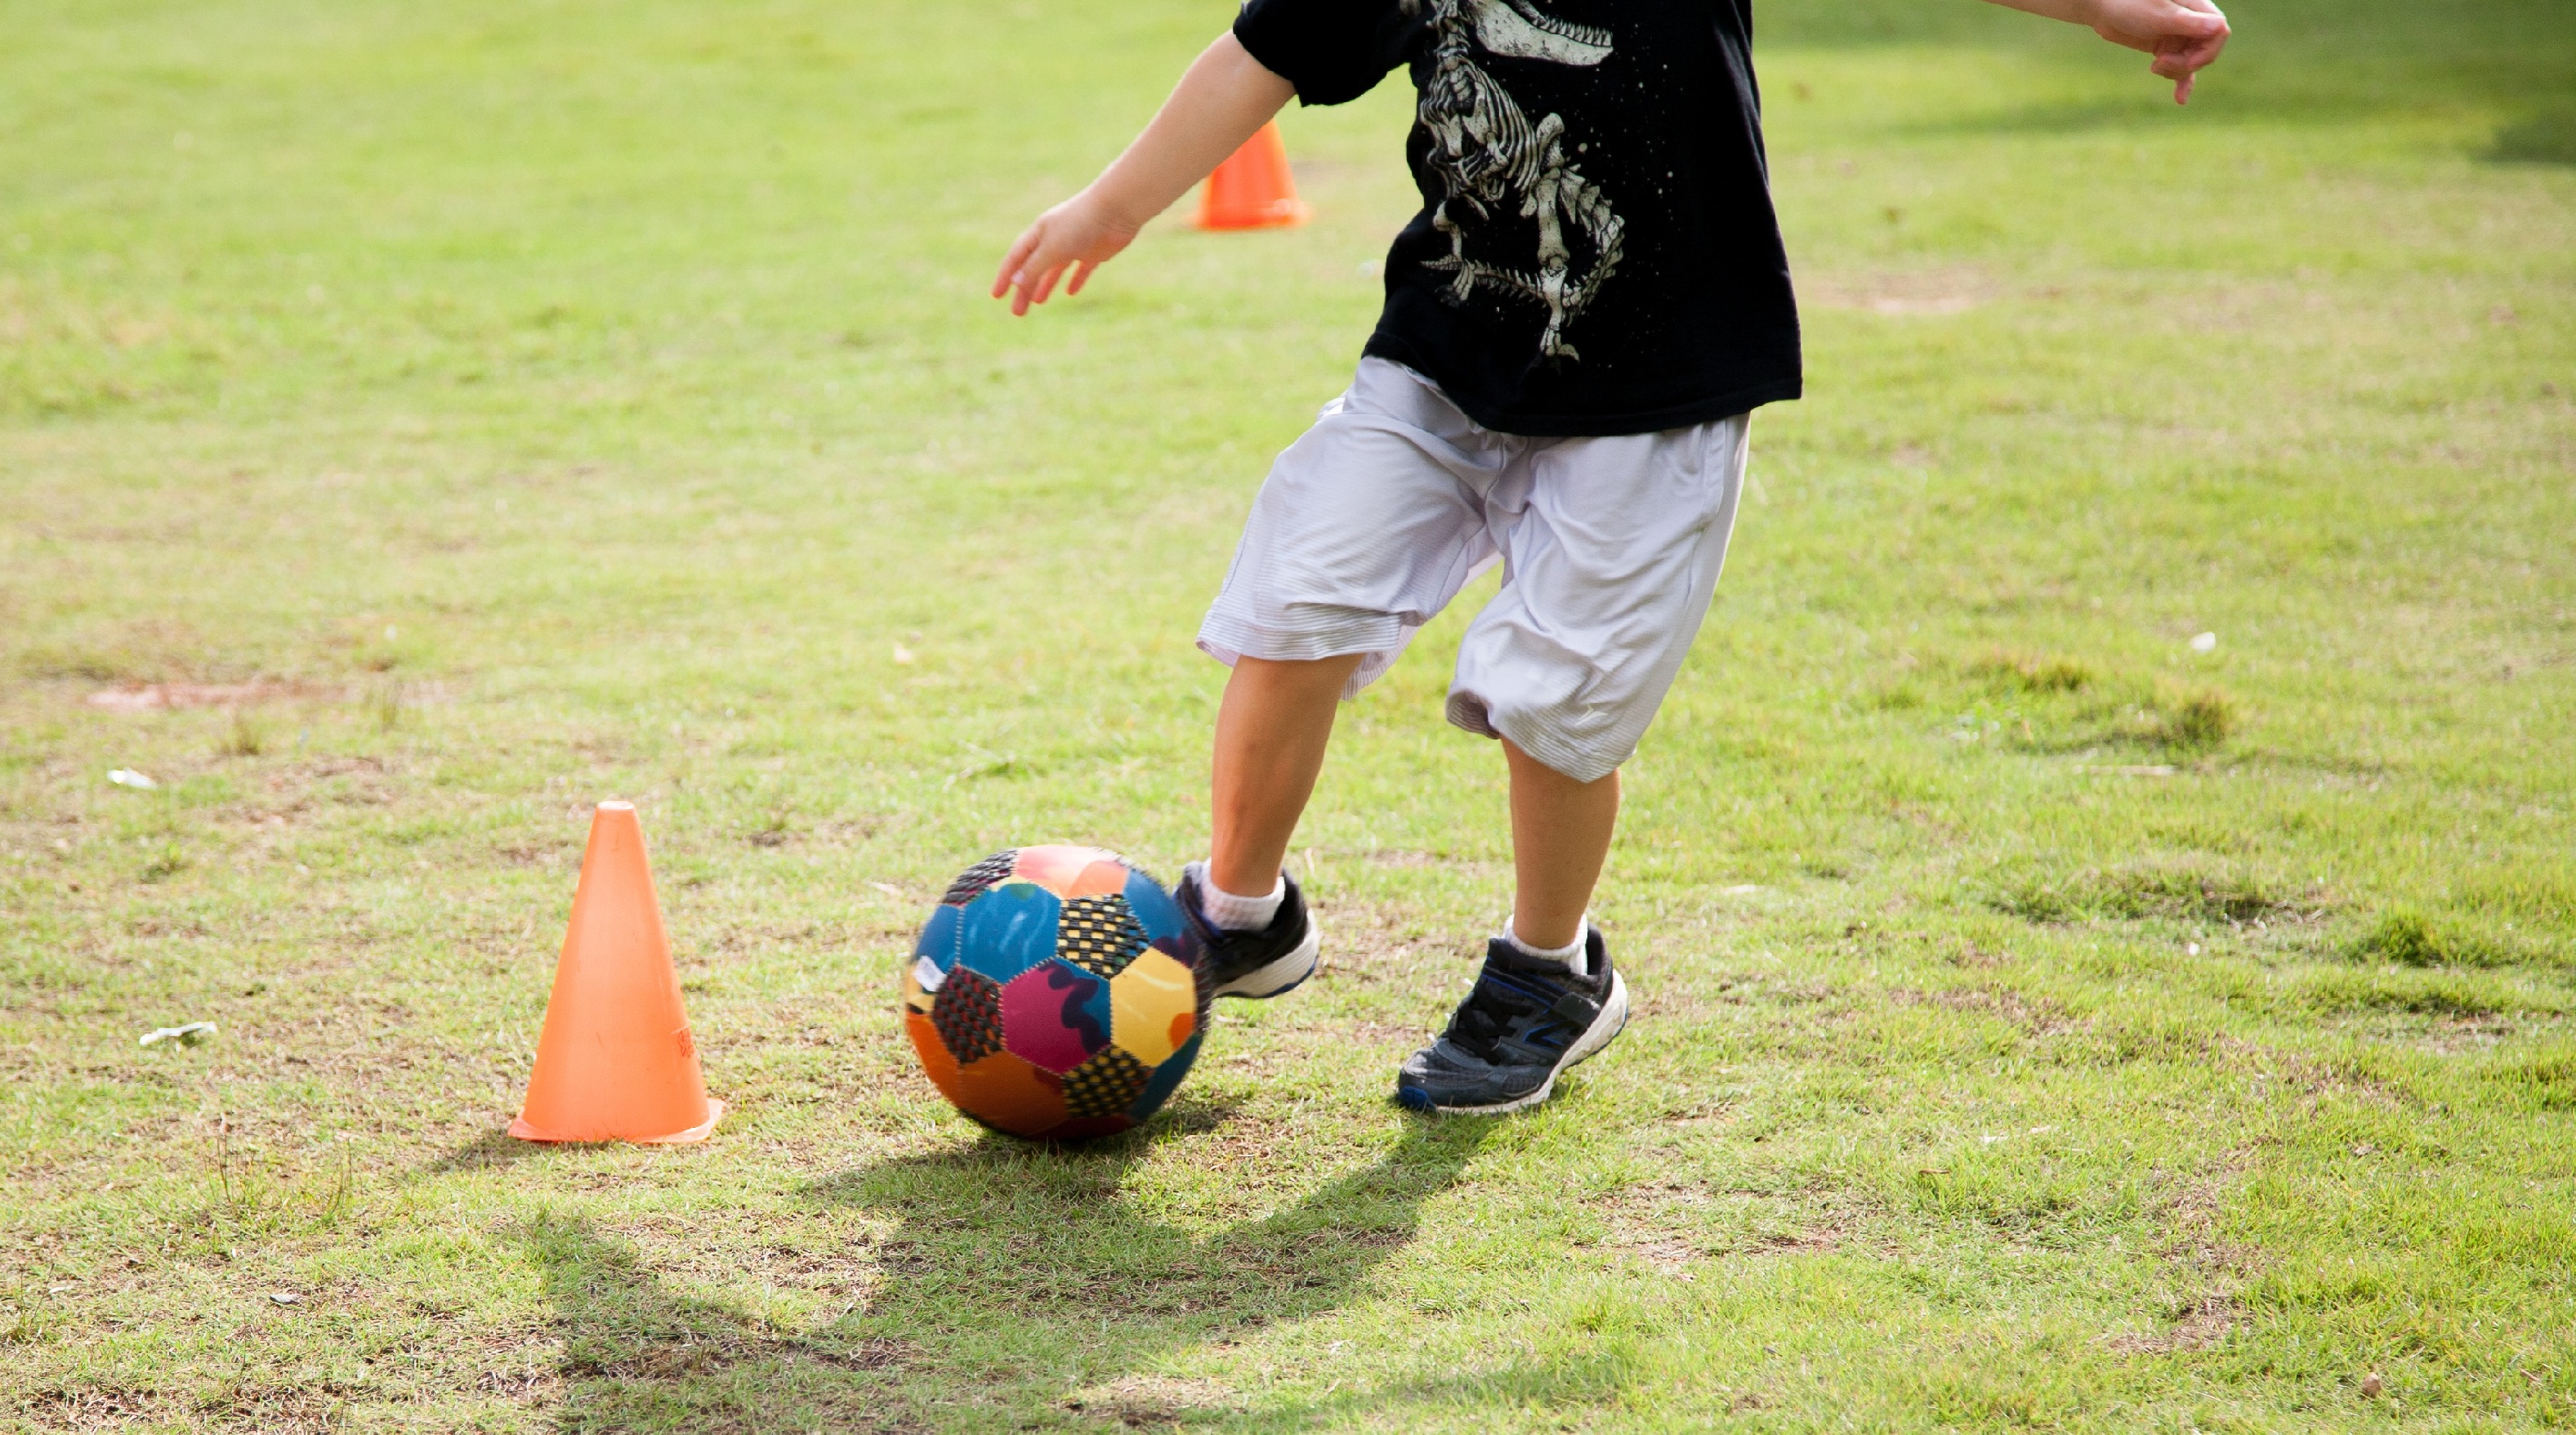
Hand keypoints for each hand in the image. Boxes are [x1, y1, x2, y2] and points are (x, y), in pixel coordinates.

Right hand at [992, 191, 1143, 316]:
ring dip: (1044, 285)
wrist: (1116, 210)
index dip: (1005, 277)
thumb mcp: (1052, 249)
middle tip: (1017, 312)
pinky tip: (1071, 292)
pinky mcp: (1094, 251)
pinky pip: (1081, 269)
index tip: (997, 296)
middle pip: (1034, 267)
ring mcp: (1075, 245)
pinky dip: (1075, 280)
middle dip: (1023, 289)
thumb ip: (1034, 267)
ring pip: (1054, 269)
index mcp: (1039, 234)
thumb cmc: (1080, 225)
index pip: (1016, 258)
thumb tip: (1015, 282)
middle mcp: (1054, 239)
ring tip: (1038, 302)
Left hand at [2083, 0, 2228, 102]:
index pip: (2219, 32)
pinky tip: (2180, 99)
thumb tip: (2219, 27)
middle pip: (2205, 51)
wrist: (2102, 9)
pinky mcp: (2166, 47)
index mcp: (2196, 7)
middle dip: (2186, 64)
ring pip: (2191, 62)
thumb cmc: (2129, 3)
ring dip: (2175, 71)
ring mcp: (2179, 35)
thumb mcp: (2158, 15)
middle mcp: (2192, 21)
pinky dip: (2180, 82)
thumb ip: (2187, 23)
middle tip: (2159, 64)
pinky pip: (2180, 67)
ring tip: (2154, 67)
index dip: (2208, 52)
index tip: (2188, 62)